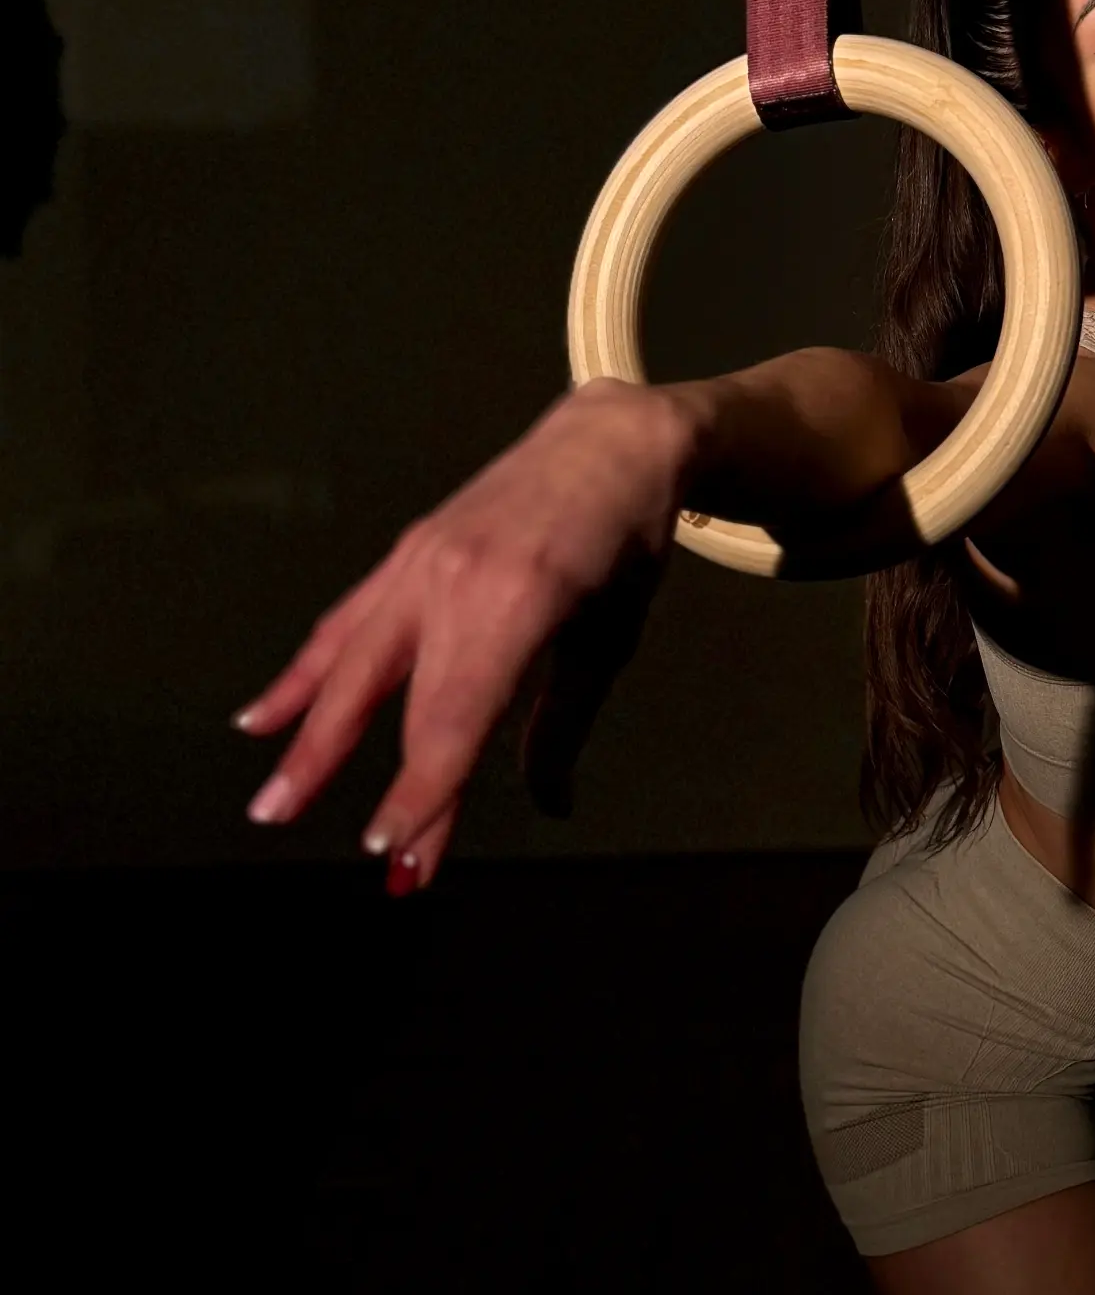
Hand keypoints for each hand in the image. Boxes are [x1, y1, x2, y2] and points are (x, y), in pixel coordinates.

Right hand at [232, 378, 691, 889]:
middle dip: (339, 770)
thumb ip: (564, 724)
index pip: (453, 720)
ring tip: (271, 798)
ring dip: (305, 731)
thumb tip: (550, 804)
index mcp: (516, 602)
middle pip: (386, 694)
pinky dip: (306, 670)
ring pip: (349, 658)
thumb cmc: (628, 541)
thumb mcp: (610, 637)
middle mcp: (454, 579)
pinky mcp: (408, 550)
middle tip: (303, 836)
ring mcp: (422, 559)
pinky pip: (348, 619)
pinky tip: (265, 713)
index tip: (395, 852)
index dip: (421, 792)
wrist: (613, 442)